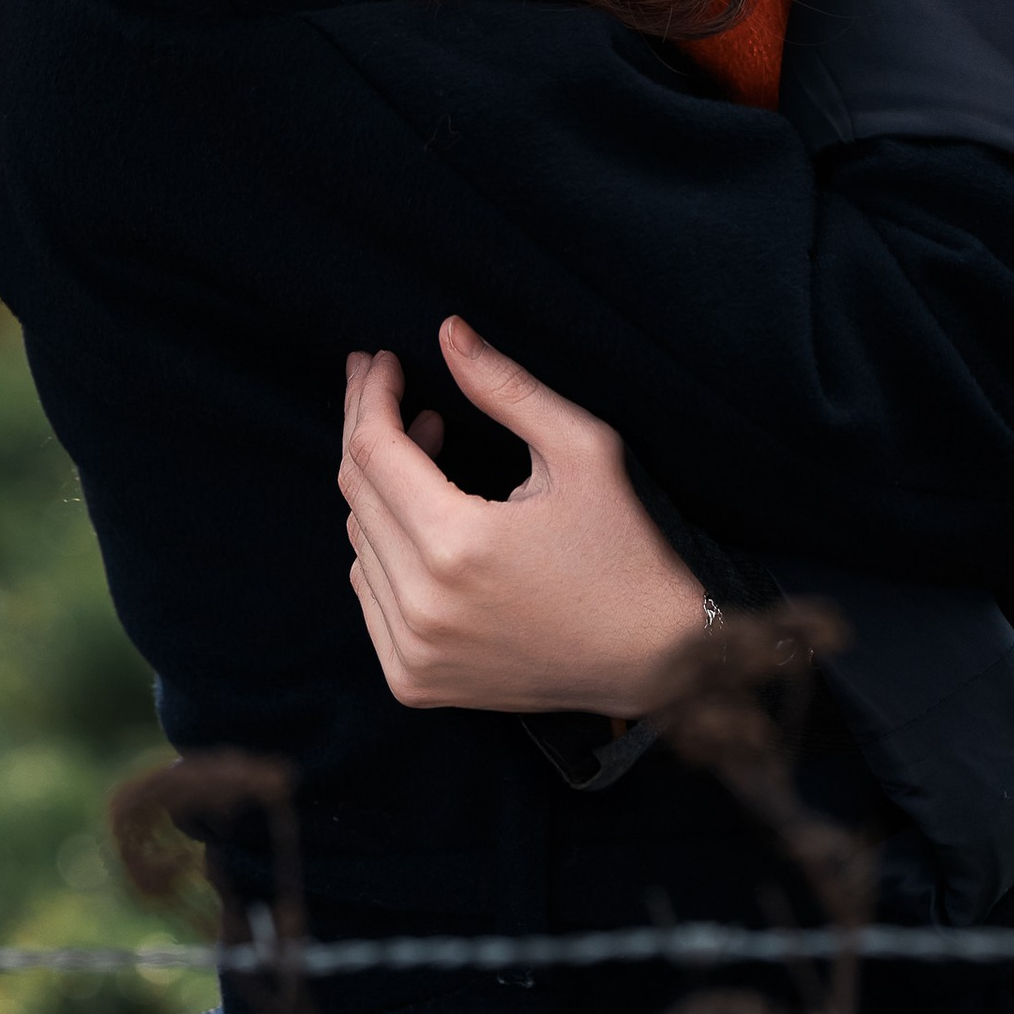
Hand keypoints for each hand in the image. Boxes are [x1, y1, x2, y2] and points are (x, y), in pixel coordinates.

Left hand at [339, 319, 706, 714]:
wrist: (657, 661)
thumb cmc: (626, 550)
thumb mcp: (583, 451)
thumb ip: (507, 388)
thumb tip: (448, 332)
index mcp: (456, 545)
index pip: (374, 450)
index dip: (372, 397)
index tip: (381, 361)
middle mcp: (422, 606)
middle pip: (356, 493)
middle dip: (369, 428)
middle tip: (395, 388)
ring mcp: (413, 652)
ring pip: (358, 542)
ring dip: (381, 489)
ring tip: (427, 450)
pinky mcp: (415, 680)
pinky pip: (369, 594)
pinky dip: (383, 549)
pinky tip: (423, 522)